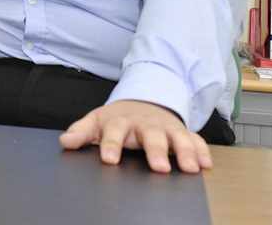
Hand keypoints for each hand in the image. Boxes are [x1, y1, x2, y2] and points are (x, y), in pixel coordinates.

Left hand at [59, 100, 212, 173]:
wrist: (142, 102)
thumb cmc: (117, 118)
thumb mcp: (96, 121)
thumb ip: (81, 132)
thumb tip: (65, 142)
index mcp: (121, 122)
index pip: (114, 132)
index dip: (111, 145)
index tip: (110, 160)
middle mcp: (145, 123)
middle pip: (151, 135)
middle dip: (155, 150)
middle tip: (159, 167)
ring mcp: (166, 127)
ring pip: (177, 137)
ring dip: (185, 151)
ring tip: (190, 168)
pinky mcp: (183, 131)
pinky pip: (196, 140)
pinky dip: (202, 150)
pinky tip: (206, 164)